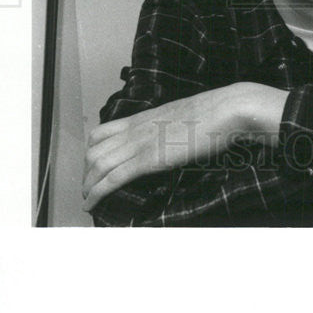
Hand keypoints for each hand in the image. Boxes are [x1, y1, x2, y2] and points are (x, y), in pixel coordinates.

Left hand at [82, 82, 288, 211]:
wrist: (227, 109)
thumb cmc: (214, 113)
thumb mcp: (183, 115)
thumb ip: (169, 126)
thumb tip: (170, 138)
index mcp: (144, 117)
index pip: (102, 132)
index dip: (91, 152)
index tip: (92, 168)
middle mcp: (137, 128)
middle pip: (94, 150)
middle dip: (85, 172)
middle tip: (88, 188)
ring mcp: (142, 142)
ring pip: (98, 164)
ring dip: (87, 185)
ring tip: (87, 200)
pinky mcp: (150, 159)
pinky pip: (113, 177)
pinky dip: (97, 192)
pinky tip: (92, 204)